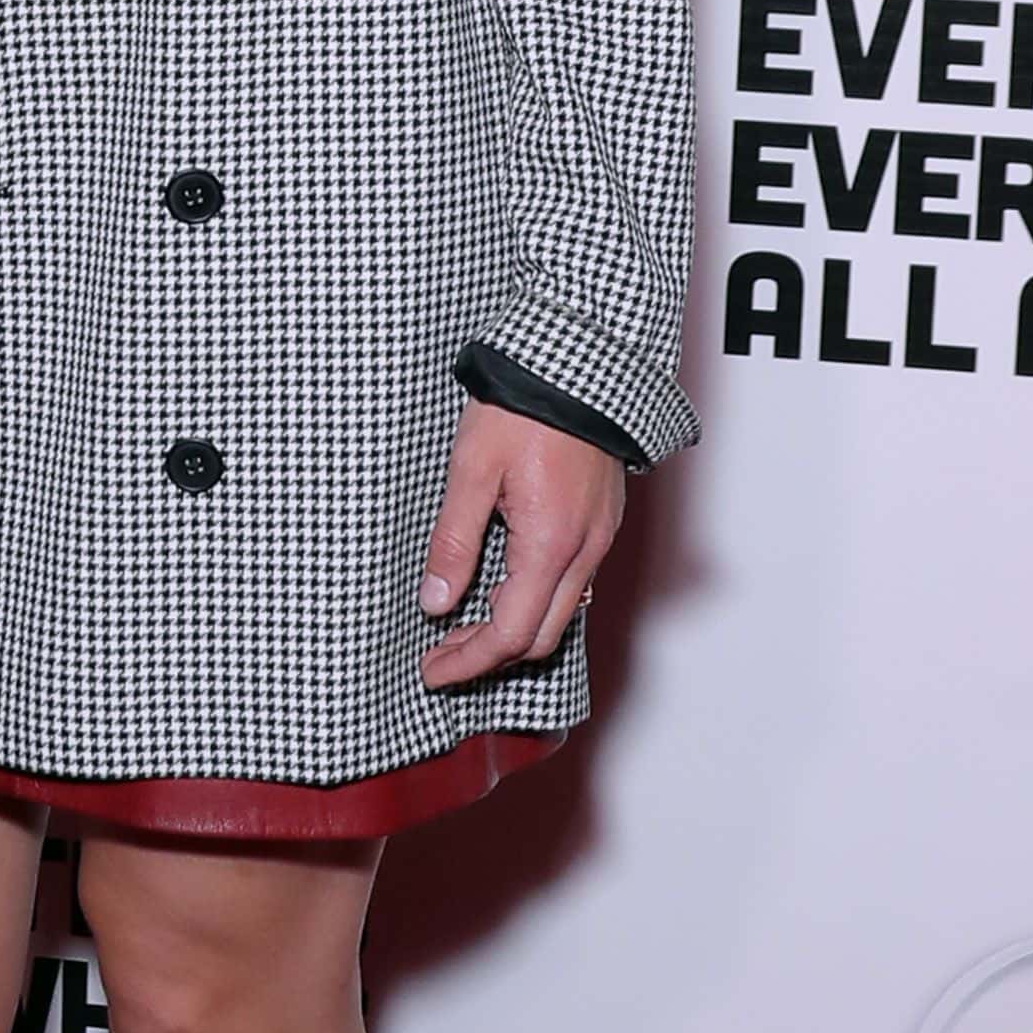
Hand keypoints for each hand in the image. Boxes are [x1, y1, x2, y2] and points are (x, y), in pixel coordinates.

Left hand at [417, 404, 624, 686]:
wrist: (580, 361)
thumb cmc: (524, 404)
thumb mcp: (471, 470)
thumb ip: (454, 541)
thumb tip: (436, 602)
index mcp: (550, 543)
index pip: (510, 634)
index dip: (468, 662)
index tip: (432, 671)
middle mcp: (584, 550)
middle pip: (540, 636)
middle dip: (487, 656)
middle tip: (440, 655)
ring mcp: (598, 538)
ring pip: (559, 613)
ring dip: (511, 630)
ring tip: (461, 626)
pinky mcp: (601, 522)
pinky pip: (571, 583)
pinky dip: (534, 600)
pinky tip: (499, 586)